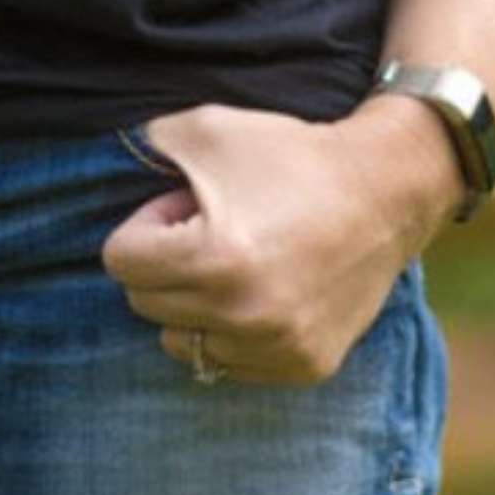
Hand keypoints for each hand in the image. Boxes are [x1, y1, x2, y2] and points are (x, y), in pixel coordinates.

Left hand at [101, 97, 463, 386]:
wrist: (385, 189)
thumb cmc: (290, 155)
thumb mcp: (207, 128)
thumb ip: (147, 146)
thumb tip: (108, 165)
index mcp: (213, 260)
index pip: (120, 261)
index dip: (149, 224)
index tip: (187, 205)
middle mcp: (243, 315)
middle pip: (144, 302)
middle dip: (167, 263)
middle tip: (213, 227)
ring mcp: (276, 347)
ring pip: (182, 340)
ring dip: (195, 303)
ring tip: (239, 259)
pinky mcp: (304, 366)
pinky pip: (231, 362)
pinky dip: (235, 329)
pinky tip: (268, 287)